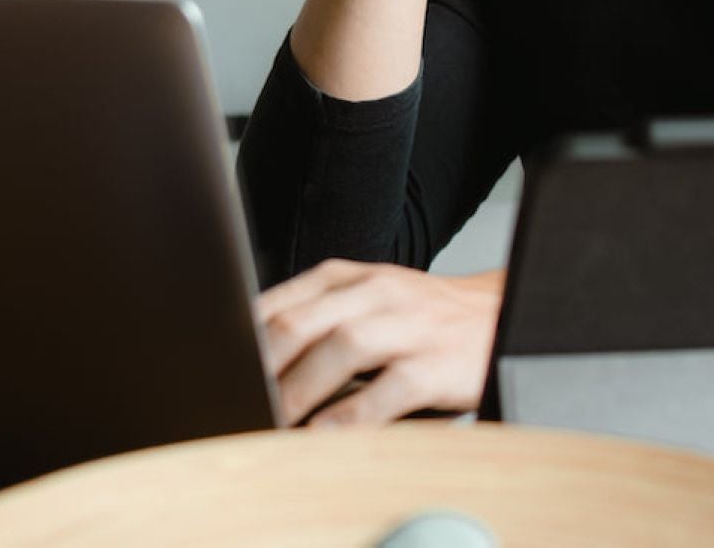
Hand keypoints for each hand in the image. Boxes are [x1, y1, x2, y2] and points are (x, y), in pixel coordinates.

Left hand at [255, 258, 504, 426]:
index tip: (215, 372)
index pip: (282, 301)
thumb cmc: (421, 318)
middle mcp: (378, 292)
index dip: (241, 340)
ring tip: (271, 424)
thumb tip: (250, 363)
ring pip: (342, 348)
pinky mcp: (436, 363)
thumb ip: (317, 320)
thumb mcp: (369, 300)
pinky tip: (325, 436)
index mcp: (352, 277)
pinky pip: (387, 390)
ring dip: (298, 391)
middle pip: (302, 322)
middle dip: (261, 368)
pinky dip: (350, 417)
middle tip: (233, 403)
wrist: (499, 314)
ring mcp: (409, 325)